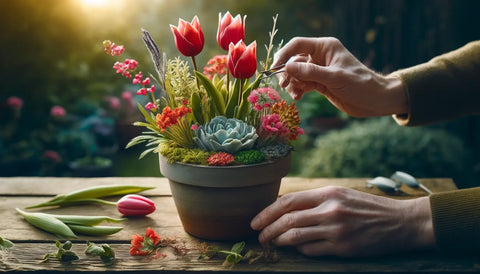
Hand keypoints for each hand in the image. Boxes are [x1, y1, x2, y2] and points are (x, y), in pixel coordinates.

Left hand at [251, 186, 434, 256]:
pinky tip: (298, 249)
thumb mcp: (342, 195)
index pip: (288, 201)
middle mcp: (330, 210)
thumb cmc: (368, 208)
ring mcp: (336, 230)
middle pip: (287, 219)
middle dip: (268, 229)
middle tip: (259, 236)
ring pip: (295, 236)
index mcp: (328, 193)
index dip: (267, 212)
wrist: (401, 222)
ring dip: (280, 241)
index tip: (256, 221)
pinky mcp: (343, 248)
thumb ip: (316, 201)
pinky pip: (312, 251)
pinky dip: (300, 251)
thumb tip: (286, 209)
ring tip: (273, 243)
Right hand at [273, 37, 407, 116]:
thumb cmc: (360, 84)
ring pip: (296, 74)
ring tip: (296, 94)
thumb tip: (288, 67)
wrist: (374, 100)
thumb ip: (310, 72)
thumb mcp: (335, 77)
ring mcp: (318, 70)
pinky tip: (298, 97)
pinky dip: (297, 90)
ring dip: (292, 84)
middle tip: (283, 85)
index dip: (284, 54)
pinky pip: (301, 84)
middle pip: (293, 60)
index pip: (298, 45)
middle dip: (287, 72)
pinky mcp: (319, 83)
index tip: (275, 67)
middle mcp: (320, 56)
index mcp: (325, 47)